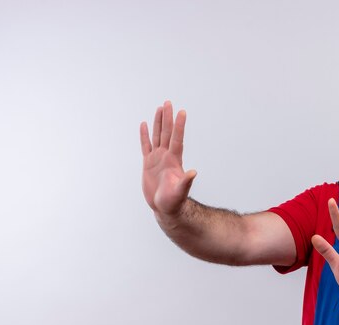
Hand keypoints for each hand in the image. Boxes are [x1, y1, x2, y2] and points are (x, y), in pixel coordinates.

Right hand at [140, 101, 196, 215]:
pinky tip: (144, 124)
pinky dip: (145, 136)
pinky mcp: (148, 164)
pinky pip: (146, 146)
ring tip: (160, 108)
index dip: (179, 126)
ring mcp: (157, 159)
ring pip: (157, 136)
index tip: (182, 112)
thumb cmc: (174, 202)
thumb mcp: (180, 192)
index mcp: (174, 161)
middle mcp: (167, 156)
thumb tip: (194, 173)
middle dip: (167, 118)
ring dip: (158, 122)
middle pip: (166, 133)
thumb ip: (186, 182)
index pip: (177, 139)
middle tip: (168, 102)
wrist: (165, 208)